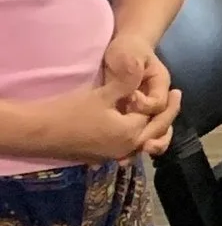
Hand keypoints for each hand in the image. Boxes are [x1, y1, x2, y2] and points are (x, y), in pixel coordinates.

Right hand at [17, 81, 164, 165]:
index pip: (157, 117)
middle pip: (155, 133)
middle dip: (167, 117)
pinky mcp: (101, 157)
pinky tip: (134, 129)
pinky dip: (137, 138)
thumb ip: (126, 84)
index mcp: (131, 132)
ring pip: (143, 143)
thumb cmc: (71, 111)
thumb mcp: (102, 94)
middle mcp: (126, 148)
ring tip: (160, 117)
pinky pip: (128, 148)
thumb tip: (142, 68)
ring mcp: (114, 155)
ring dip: (154, 130)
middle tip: (176, 100)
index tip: (178, 91)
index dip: (168, 104)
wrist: (40, 132)